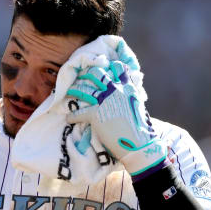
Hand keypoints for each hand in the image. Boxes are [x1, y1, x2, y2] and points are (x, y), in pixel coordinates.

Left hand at [66, 60, 167, 177]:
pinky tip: (69, 118)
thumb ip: (131, 96)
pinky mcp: (95, 114)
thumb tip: (127, 92)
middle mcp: (115, 90)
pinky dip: (72, 116)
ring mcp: (104, 101)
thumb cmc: (141, 128)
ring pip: (84, 90)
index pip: (118, 68)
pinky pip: (78, 113)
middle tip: (81, 75)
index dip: (109, 66)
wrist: (139, 143)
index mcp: (128, 87)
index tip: (101, 66)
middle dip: (87, 73)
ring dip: (75, 90)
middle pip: (97, 74)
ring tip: (69, 91)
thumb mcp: (139, 105)